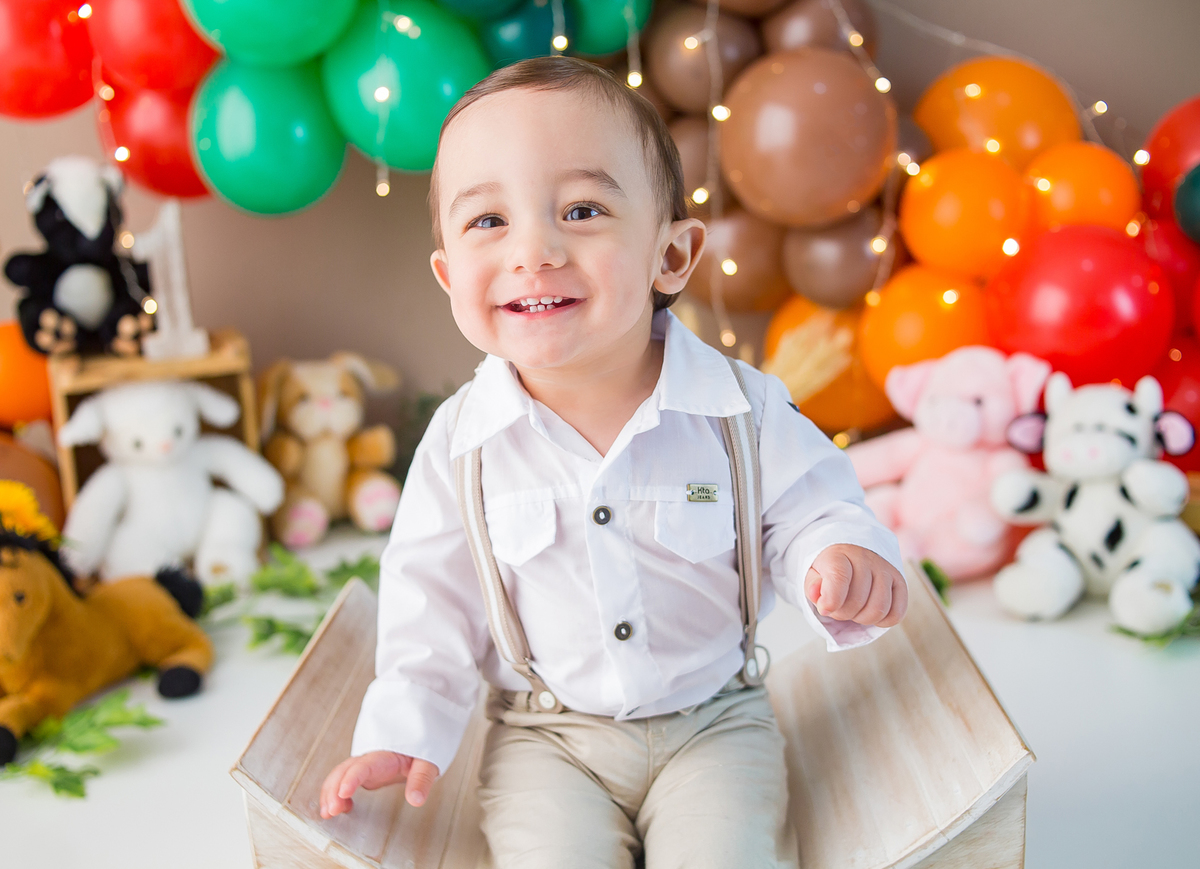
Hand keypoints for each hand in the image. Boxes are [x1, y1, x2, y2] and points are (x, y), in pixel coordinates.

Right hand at [319, 751, 439, 817]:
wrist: (421, 733)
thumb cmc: (423, 744)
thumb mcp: (428, 760)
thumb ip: (421, 778)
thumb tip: (415, 799)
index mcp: (385, 755)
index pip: (365, 765)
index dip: (352, 778)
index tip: (343, 793)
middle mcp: (370, 759)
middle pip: (345, 770)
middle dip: (333, 789)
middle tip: (330, 810)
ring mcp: (365, 766)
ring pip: (340, 775)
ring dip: (330, 793)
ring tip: (327, 813)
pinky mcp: (364, 773)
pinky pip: (344, 781)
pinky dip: (335, 794)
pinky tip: (338, 809)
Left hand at [804, 544, 905, 626]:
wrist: (852, 553)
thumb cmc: (830, 569)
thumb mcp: (813, 574)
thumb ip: (812, 586)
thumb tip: (819, 599)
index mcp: (839, 554)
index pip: (839, 578)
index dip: (830, 601)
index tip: (824, 609)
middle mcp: (866, 558)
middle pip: (857, 601)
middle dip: (843, 614)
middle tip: (838, 608)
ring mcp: (886, 569)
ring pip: (879, 609)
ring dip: (862, 619)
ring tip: (853, 610)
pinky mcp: (900, 582)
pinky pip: (897, 613)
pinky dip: (882, 621)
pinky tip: (869, 613)